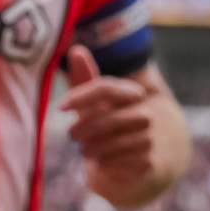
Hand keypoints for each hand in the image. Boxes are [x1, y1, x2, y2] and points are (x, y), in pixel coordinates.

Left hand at [64, 48, 175, 209]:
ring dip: (93, 146)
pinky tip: (100, 161)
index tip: (60, 107)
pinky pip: (121, 160)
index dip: (80, 96)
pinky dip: (105, 161)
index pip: (106, 88)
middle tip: (72, 134)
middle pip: (108, 118)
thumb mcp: (97, 104)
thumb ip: (86, 79)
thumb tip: (77, 49)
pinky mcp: (148, 159)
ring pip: (114, 141)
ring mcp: (149, 136)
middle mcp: (145, 113)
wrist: (142, 159)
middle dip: (85, 127)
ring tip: (84, 149)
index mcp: (132, 93)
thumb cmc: (112, 125)